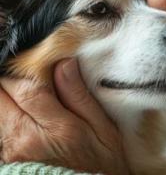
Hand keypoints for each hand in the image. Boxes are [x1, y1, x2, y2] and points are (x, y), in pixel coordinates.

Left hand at [0, 58, 128, 174]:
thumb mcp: (102, 127)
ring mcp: (11, 153)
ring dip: (4, 96)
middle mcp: (24, 141)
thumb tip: (64, 64)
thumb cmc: (101, 161)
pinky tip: (15, 105)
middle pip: (1, 97)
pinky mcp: (6, 159)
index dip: (24, 69)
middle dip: (8, 80)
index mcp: (53, 129)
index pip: (26, 88)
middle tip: (21, 71)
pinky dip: (4, 111)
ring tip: (19, 87)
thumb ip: (79, 95)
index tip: (30, 59)